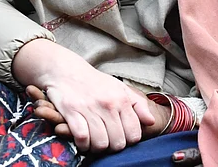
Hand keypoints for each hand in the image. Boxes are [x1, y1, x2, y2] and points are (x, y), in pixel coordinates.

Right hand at [28, 85, 171, 141]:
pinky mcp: (72, 112)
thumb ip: (138, 105)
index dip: (128, 141)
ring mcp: (90, 108)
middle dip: (112, 147)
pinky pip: (82, 138)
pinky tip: (83, 140)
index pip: (134, 133)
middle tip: (106, 142)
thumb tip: (151, 122)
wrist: (66, 70)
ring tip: (94, 142)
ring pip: (101, 143)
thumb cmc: (95, 82)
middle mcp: (108, 104)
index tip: (121, 138)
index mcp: (122, 99)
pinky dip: (83, 144)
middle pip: (118, 142)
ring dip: (97, 148)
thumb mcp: (120, 88)